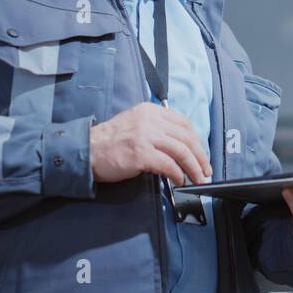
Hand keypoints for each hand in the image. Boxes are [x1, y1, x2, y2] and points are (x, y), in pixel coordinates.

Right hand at [90, 101, 211, 184]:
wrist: (86, 150)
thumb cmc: (110, 142)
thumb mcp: (136, 125)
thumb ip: (157, 130)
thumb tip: (181, 148)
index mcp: (151, 111)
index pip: (184, 123)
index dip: (197, 141)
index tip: (202, 154)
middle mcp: (150, 120)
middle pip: (187, 138)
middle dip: (200, 156)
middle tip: (205, 170)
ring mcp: (146, 136)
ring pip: (182, 151)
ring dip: (193, 168)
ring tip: (197, 179)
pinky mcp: (141, 153)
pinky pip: (169, 165)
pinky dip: (178, 174)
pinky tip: (179, 181)